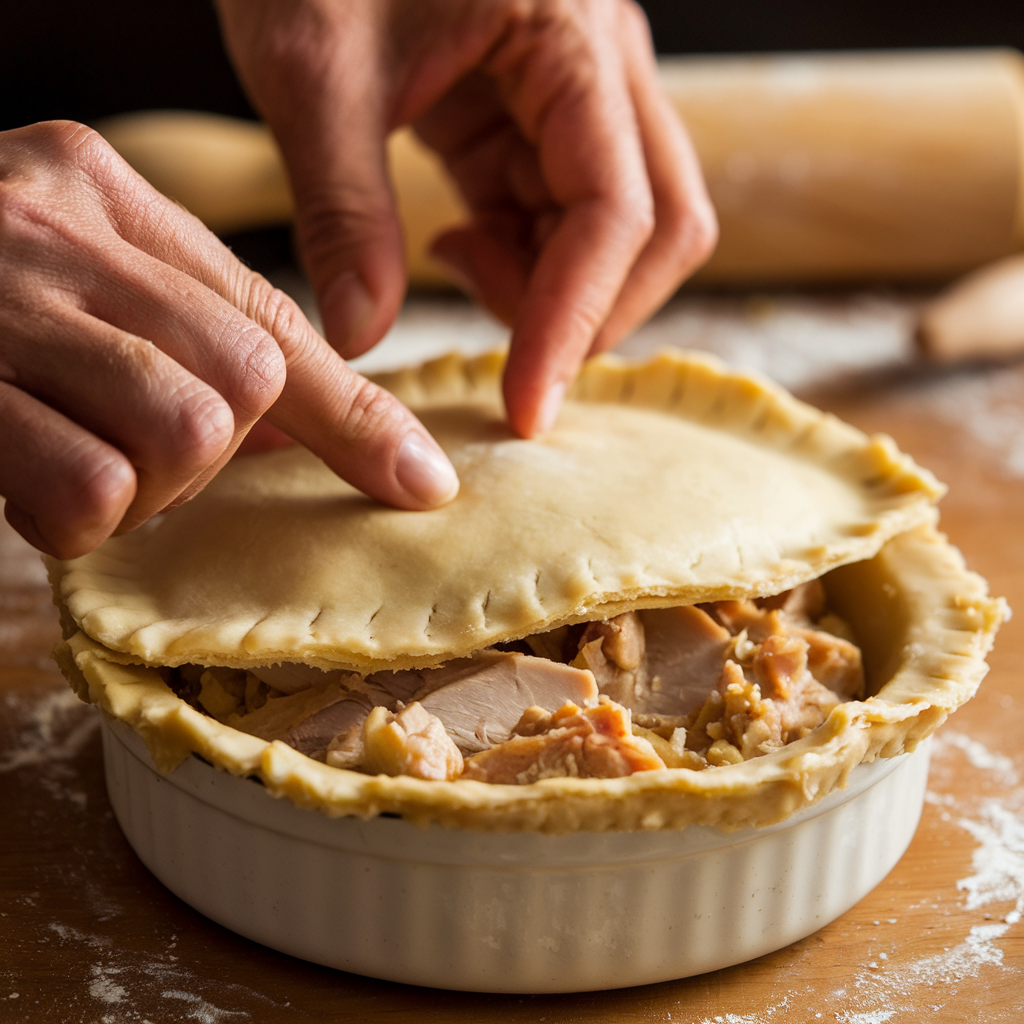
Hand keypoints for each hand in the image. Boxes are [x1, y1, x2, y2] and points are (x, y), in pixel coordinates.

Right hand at [0, 122, 458, 558]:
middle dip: (202, 456)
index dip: (355, 417)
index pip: (276, 323)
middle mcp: (49, 220)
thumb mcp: (76, 297)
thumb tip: (323, 438)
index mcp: (99, 188)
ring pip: (181, 435)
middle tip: (124, 454)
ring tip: (63, 462)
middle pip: (241, 387)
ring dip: (138, 486)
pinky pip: (85, 489)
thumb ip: (190, 342)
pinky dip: (69, 513)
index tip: (420, 484)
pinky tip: (16, 480)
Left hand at [215, 0, 716, 436]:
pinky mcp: (546, 111)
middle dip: (589, 309)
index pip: (616, 210)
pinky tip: (456, 243)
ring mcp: (582, 89)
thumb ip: (341, 209)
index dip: (574, 320)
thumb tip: (362, 336)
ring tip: (453, 264)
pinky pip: (570, 211)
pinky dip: (528, 257)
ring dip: (555, 286)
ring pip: (625, 228)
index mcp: (569, 34)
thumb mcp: (311, 65)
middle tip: (498, 345)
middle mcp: (602, 64)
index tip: (522, 407)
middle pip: (662, 225)